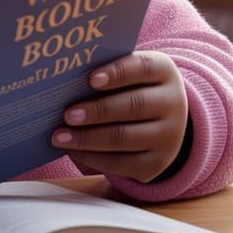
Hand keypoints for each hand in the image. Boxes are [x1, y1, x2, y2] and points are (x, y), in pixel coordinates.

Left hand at [51, 51, 188, 182]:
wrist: (164, 118)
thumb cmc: (131, 85)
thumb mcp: (128, 71)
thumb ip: (104, 69)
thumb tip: (64, 76)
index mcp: (164, 71)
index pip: (143, 68)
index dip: (117, 73)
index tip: (90, 79)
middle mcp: (173, 104)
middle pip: (133, 106)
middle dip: (97, 111)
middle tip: (67, 114)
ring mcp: (168, 137)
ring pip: (125, 138)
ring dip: (88, 138)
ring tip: (59, 136)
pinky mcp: (156, 164)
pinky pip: (122, 163)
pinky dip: (92, 157)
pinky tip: (72, 150)